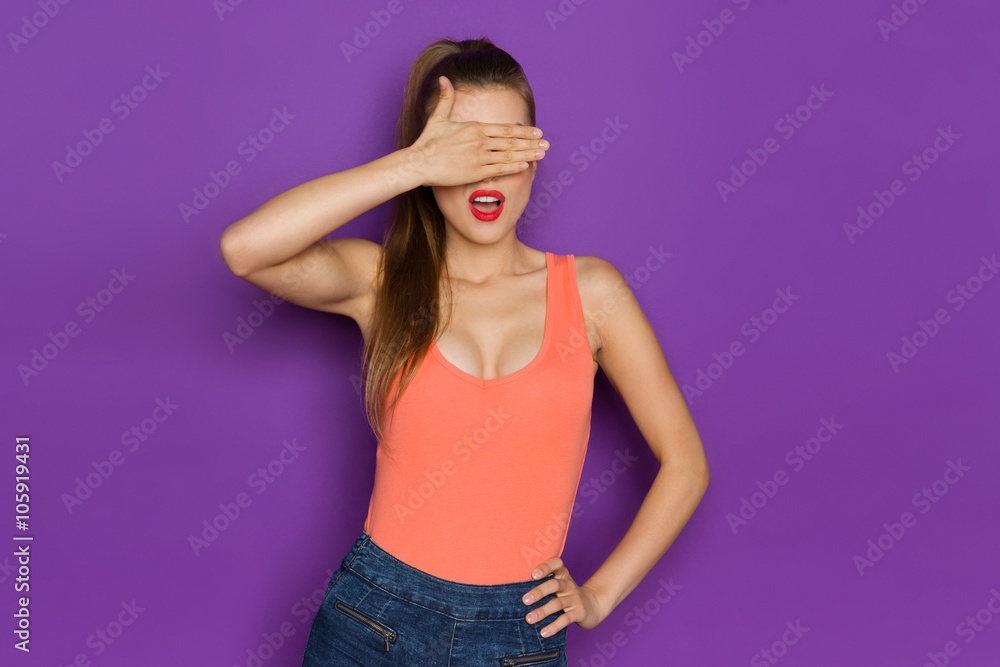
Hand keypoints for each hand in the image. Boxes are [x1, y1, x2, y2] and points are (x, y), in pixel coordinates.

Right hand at [407, 75, 547, 186]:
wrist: (419, 162)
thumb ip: (446, 98)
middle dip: (531, 143)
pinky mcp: (475, 172)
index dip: (524, 131)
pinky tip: (526, 166)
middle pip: (512, 142)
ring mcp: (479, 157)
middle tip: (547, 144)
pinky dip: (513, 167)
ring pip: (509, 156)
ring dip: (527, 155)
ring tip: (541, 155)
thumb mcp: (438, 117)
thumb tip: (443, 78)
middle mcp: (480, 141)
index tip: (537, 132)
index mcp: (474, 128)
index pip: (506, 129)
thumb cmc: (428, 141)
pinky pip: (499, 169)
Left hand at [521, 557, 608, 636]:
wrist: (593, 605)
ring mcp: (575, 598)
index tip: (533, 574)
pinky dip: (554, 626)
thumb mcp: (559, 584)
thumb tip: (513, 590)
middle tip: (524, 600)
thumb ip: (543, 583)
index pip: (556, 564)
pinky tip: (543, 632)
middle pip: (554, 585)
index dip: (545, 567)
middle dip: (539, 592)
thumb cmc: (567, 594)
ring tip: (529, 619)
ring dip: (542, 611)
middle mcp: (569, 585)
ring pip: (557, 603)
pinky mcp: (579, 612)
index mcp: (563, 575)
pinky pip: (565, 619)